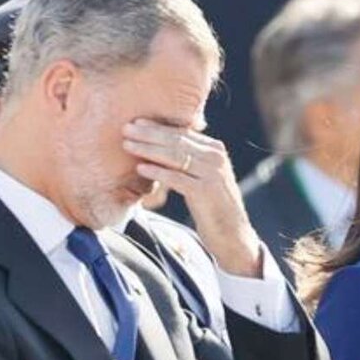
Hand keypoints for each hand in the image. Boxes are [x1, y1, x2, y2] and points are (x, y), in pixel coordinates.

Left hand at [122, 119, 261, 276]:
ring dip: (148, 149)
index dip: (158, 127)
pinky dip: (157, 172)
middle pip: (177, 141)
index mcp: (215, 150)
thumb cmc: (213, 208)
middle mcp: (216, 158)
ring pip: (175, 156)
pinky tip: (141, 168)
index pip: (182, 133)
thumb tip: (160, 148)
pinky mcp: (205, 191)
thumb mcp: (203, 179)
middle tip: (126, 129)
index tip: (137, 123)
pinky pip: (176, 178)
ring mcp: (212, 174)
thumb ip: (190, 161)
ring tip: (128, 145)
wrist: (233, 236)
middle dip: (149, 134)